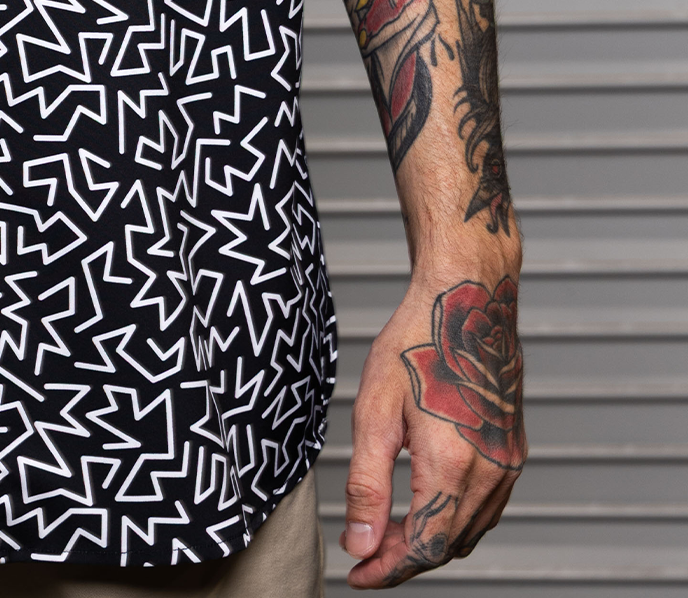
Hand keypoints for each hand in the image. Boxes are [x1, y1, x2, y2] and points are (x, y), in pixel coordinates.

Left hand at [343, 267, 525, 585]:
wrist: (467, 300)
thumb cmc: (416, 343)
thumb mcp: (374, 412)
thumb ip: (367, 485)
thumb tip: (358, 544)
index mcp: (453, 465)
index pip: (423, 547)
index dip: (387, 569)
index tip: (357, 575)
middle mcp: (490, 473)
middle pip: (448, 545)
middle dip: (404, 557)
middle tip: (364, 552)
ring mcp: (509, 464)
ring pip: (470, 530)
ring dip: (431, 540)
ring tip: (387, 530)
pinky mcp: (514, 452)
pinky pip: (487, 507)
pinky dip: (456, 519)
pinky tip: (425, 504)